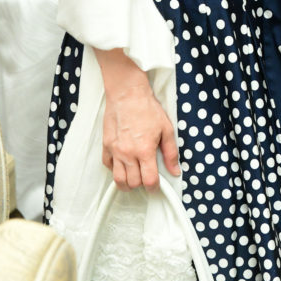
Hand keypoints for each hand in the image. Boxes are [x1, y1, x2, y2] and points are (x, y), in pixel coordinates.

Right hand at [96, 49, 180, 190]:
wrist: (128, 93)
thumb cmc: (148, 108)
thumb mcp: (166, 129)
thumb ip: (171, 153)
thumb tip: (175, 171)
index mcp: (145, 150)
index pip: (149, 181)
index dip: (154, 187)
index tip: (156, 185)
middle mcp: (128, 154)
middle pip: (133, 183)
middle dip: (141, 184)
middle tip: (146, 177)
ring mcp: (115, 151)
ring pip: (118, 180)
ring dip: (127, 183)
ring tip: (133, 177)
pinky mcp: (106, 146)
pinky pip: (108, 166)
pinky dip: (115, 170)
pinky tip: (123, 164)